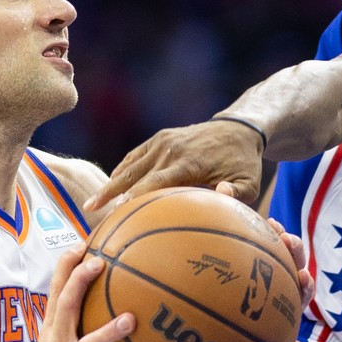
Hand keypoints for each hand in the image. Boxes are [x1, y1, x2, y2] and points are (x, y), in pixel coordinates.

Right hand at [7, 251, 147, 341]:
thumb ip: (74, 322)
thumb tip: (106, 298)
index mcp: (52, 329)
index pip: (55, 290)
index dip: (66, 265)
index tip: (82, 242)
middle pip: (64, 306)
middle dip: (79, 282)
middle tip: (101, 263)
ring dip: (107, 332)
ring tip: (130, 320)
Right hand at [89, 118, 265, 209]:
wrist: (238, 129)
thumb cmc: (244, 163)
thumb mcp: (250, 183)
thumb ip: (236, 193)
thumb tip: (220, 194)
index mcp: (188, 162)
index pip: (156, 181)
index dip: (136, 196)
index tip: (119, 211)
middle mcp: (170, 150)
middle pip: (136, 175)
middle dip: (114, 194)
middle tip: (93, 213)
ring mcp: (162, 142)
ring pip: (130, 165)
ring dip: (111, 184)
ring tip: (91, 205)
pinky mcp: (159, 138)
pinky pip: (134, 157)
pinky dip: (121, 171)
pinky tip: (109, 188)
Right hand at [263, 215, 316, 341]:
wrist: (236, 321)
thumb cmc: (255, 335)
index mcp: (290, 302)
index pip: (302, 292)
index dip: (305, 284)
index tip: (304, 276)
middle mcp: (286, 285)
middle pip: (295, 265)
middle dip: (295, 254)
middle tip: (288, 242)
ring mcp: (276, 272)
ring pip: (283, 254)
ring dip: (280, 240)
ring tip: (274, 227)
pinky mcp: (264, 260)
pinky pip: (267, 244)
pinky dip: (268, 234)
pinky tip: (264, 221)